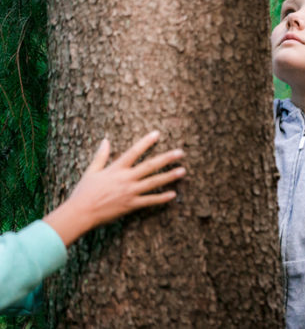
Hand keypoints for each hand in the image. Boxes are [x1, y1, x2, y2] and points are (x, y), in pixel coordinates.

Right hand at [43, 131, 185, 246]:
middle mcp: (126, 179)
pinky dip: (162, 198)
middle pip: (150, 166)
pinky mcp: (131, 205)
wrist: (80, 213)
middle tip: (181, 152)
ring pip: (154, 182)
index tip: (157, 134)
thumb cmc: (83, 192)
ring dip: (169, 176)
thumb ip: (101, 156)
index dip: (146, 142)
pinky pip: (149, 201)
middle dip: (166, 158)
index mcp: (116, 169)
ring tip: (182, 171)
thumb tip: (105, 140)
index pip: (134, 151)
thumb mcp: (91, 171)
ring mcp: (130, 192)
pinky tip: (173, 194)